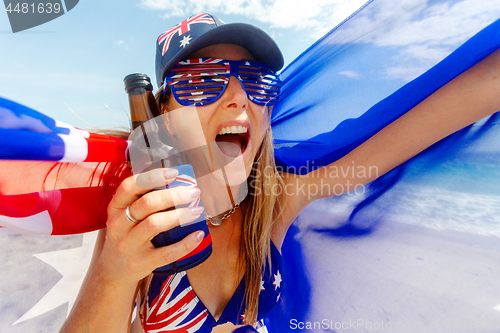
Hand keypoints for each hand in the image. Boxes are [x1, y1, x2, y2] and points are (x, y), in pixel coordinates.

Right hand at [98, 168, 203, 284]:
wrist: (112, 272)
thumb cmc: (127, 236)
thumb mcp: (125, 217)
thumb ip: (143, 200)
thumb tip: (179, 184)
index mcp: (115, 208)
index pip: (130, 186)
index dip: (153, 177)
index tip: (174, 173)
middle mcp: (119, 225)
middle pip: (147, 204)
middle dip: (174, 195)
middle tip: (193, 192)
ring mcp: (129, 245)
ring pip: (155, 224)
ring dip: (180, 215)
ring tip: (197, 210)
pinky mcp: (141, 263)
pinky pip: (167, 252)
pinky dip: (185, 243)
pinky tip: (198, 235)